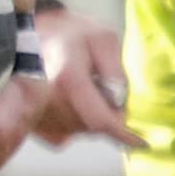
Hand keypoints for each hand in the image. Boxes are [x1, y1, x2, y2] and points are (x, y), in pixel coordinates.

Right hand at [28, 3, 141, 149]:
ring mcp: (37, 113)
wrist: (33, 33)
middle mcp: (48, 100)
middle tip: (103, 87)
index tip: (141, 142)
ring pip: (79, 131)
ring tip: (85, 89)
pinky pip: (65, 134)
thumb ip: (115, 70)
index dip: (122, 134)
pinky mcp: (33, 121)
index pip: (100, 120)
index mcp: (67, 78)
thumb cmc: (71, 34)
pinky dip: (75, 123)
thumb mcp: (103, 39)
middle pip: (92, 127)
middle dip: (107, 115)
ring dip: (91, 118)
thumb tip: (118, 102)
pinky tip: (72, 101)